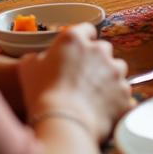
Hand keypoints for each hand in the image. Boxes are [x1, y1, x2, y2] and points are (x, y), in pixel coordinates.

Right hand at [19, 24, 132, 143]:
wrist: (63, 123)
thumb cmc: (41, 95)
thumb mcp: (28, 69)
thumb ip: (38, 58)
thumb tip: (40, 59)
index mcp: (75, 39)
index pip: (86, 30)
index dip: (82, 41)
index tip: (77, 52)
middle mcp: (99, 50)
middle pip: (102, 49)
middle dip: (95, 61)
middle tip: (81, 78)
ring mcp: (115, 70)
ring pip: (116, 69)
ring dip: (108, 78)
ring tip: (92, 96)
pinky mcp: (124, 91)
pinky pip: (122, 92)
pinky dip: (114, 99)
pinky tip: (101, 110)